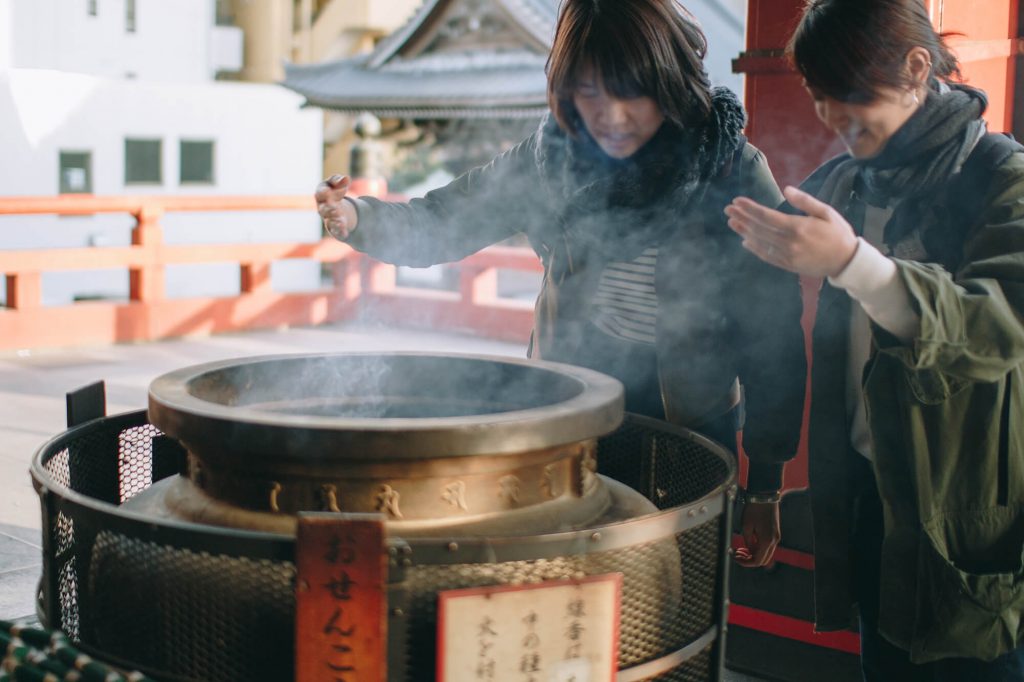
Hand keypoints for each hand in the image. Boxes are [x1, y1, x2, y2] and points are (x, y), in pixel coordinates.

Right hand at [314, 174, 357, 238]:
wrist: (336, 206)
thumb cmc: (334, 191)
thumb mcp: (336, 183)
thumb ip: (339, 180)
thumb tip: (346, 178)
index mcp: (321, 195)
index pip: (320, 193)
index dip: (323, 192)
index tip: (327, 191)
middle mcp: (322, 207)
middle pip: (323, 209)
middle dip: (328, 208)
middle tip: (334, 207)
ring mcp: (328, 218)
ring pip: (329, 220)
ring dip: (334, 220)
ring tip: (340, 220)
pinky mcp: (335, 227)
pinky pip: (336, 230)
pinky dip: (340, 231)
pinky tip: (345, 233)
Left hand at [724, 185, 858, 277]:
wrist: (847, 261)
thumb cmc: (838, 233)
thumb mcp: (826, 212)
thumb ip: (805, 201)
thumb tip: (786, 189)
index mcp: (798, 227)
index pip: (766, 216)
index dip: (749, 208)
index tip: (736, 201)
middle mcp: (789, 242)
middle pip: (759, 229)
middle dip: (742, 217)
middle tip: (728, 209)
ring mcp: (787, 255)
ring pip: (760, 243)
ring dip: (744, 232)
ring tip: (732, 222)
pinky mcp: (788, 265)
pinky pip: (767, 257)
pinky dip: (755, 249)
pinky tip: (745, 241)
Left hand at [734, 500, 780, 567]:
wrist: (764, 496)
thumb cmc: (753, 510)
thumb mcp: (746, 526)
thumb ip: (748, 542)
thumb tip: (749, 551)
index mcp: (766, 541)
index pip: (757, 561)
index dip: (745, 563)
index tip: (735, 557)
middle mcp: (774, 541)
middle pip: (762, 560)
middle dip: (749, 560)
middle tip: (737, 553)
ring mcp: (776, 537)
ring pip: (765, 554)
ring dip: (753, 554)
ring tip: (741, 548)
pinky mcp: (776, 533)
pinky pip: (767, 546)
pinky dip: (758, 548)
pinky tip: (748, 542)